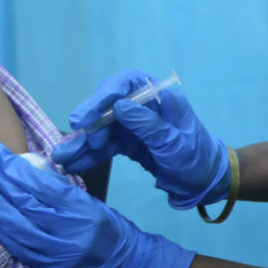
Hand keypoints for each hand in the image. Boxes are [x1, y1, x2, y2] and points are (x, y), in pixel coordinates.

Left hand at [0, 141, 194, 267]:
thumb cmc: (105, 228)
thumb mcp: (88, 202)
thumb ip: (59, 188)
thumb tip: (27, 169)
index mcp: (79, 210)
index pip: (39, 185)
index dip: (14, 167)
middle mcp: (65, 232)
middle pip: (23, 202)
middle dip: (0, 180)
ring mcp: (52, 252)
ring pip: (14, 224)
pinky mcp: (42, 266)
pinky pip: (15, 244)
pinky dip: (1, 225)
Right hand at [52, 69, 229, 208]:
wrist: (207, 184)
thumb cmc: (197, 159)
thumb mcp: (175, 144)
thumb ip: (148, 125)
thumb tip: (119, 106)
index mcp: (160, 97)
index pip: (127, 84)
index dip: (104, 96)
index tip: (87, 115)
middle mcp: (143, 106)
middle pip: (108, 104)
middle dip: (88, 120)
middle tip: (73, 132)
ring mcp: (132, 124)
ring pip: (101, 127)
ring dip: (81, 142)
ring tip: (60, 156)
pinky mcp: (126, 142)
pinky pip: (103, 145)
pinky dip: (88, 154)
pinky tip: (72, 163)